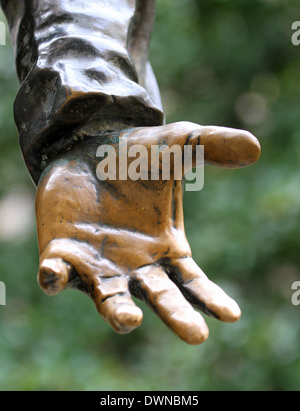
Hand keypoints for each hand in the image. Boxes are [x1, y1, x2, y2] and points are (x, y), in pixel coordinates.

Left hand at [35, 121, 259, 344]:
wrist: (89, 146)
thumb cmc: (138, 154)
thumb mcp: (177, 144)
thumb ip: (211, 146)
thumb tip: (255, 147)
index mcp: (165, 249)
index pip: (192, 283)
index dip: (211, 299)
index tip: (230, 314)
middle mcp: (134, 265)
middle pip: (159, 298)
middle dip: (175, 315)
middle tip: (196, 335)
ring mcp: (97, 264)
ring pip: (110, 299)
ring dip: (119, 313)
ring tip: (130, 320)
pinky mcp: (62, 251)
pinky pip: (57, 273)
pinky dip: (55, 277)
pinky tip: (54, 275)